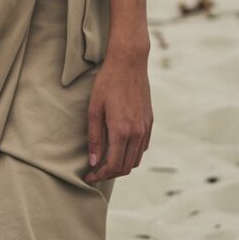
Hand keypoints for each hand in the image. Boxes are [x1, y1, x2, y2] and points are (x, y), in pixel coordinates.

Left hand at [83, 49, 152, 183]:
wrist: (129, 62)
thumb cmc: (108, 82)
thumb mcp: (94, 108)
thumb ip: (94, 137)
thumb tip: (93, 161)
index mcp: (121, 131)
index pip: (112, 166)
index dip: (99, 175)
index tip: (89, 177)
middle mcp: (136, 133)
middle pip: (125, 167)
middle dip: (109, 173)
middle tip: (95, 171)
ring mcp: (145, 128)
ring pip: (135, 159)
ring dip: (121, 165)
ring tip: (106, 161)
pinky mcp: (150, 122)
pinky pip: (142, 147)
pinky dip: (131, 154)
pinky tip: (120, 147)